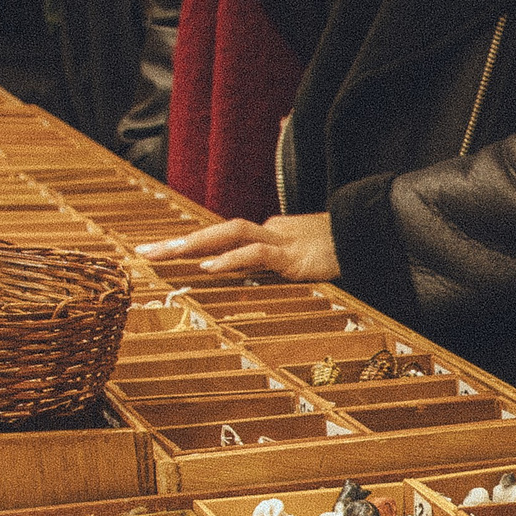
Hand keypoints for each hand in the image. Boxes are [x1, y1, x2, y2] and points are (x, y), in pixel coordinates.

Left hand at [138, 213, 338, 278]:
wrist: (373, 240)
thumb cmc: (339, 255)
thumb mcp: (303, 265)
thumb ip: (278, 270)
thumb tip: (256, 283)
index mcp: (269, 235)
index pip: (222, 238)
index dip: (190, 244)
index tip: (159, 254)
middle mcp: (269, 232)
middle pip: (216, 231)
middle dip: (178, 242)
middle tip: (142, 252)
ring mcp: (282, 241)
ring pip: (230, 234)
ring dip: (195, 244)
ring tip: (165, 254)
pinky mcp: (294, 256)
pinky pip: (256, 254)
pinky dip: (230, 260)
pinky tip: (208, 269)